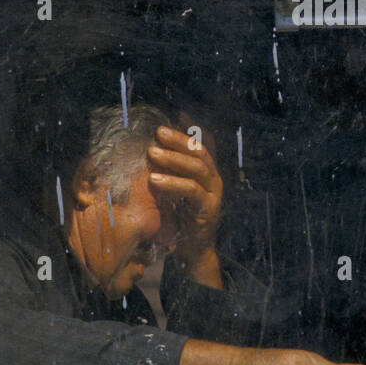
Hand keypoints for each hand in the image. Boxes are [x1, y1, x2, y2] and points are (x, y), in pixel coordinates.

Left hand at [148, 124, 222, 265]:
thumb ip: (169, 172)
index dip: (192, 128)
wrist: (193, 250)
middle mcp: (214, 179)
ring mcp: (214, 193)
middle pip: (200, 152)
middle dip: (179, 139)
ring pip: (198, 168)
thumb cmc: (180, 218)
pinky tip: (155, 179)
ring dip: (174, 158)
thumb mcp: (173, 190)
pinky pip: (192, 190)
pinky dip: (173, 182)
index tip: (178, 113)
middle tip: (158, 132)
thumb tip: (151, 150)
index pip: (203, 144)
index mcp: (208, 172)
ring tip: (152, 152)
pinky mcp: (208, 208)